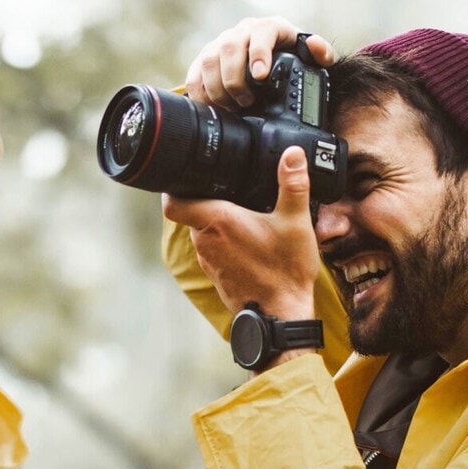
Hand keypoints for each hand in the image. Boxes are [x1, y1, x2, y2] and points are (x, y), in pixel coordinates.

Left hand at [163, 147, 320, 324]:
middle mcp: (205, 241)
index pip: (173, 203)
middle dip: (206, 200)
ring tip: (242, 213)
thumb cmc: (285, 271)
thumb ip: (293, 184)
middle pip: (191, 213)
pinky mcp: (217, 275)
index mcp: (217, 222)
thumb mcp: (295, 222)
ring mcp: (209, 261)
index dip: (172, 187)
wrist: (282, 315)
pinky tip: (247, 239)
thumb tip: (292, 154)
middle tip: (227, 189)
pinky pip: (213, 250)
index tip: (184, 176)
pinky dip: (224, 241)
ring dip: (216, 222)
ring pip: (202, 232)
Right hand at [184, 16, 337, 108]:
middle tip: (246, 101)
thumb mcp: (311, 59)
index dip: (258, 53)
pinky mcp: (204, 59)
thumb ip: (321, 54)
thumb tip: (315, 47)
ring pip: (209, 60)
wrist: (269, 62)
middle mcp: (242, 31)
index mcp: (269, 28)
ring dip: (217, 87)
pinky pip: (195, 73)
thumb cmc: (291, 61)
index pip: (261, 32)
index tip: (260, 76)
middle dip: (234, 78)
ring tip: (232, 107)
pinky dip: (200, 92)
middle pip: (229, 47)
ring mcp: (220, 44)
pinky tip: (212, 106)